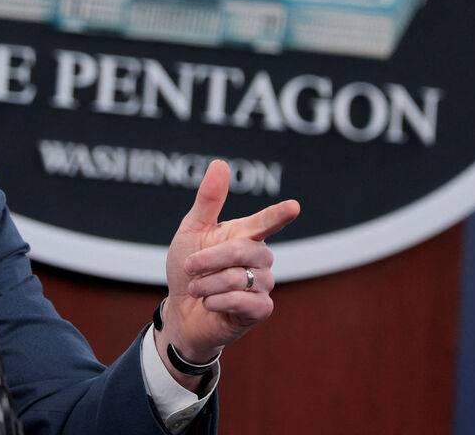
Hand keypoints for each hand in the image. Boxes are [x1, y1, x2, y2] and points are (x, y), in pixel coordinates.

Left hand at [156, 160, 299, 379]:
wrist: (180, 311)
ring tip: (197, 289)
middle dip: (211, 259)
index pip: (265, 222)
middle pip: (244, 251)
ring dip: (210, 284)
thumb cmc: (188, 269)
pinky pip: (246, 302)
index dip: (278, 215)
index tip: (293, 207)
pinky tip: (209, 304)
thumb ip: (208, 200)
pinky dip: (220, 302)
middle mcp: (259, 258)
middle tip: (190, 267)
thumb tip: (221, 163)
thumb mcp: (191, 231)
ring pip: (241, 278)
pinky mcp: (260, 310)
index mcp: (244, 235)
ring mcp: (262, 285)